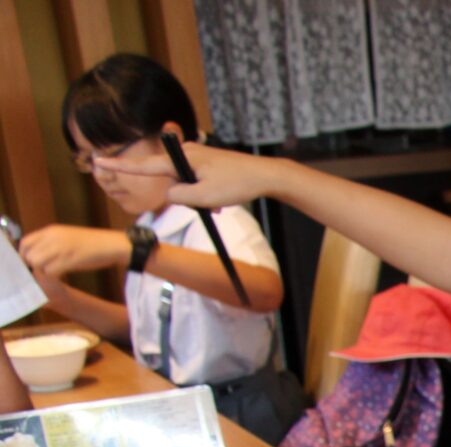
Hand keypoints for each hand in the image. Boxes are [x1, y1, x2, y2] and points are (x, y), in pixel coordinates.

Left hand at [18, 225, 127, 277]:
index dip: (24, 255)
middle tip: (40, 273)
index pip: (25, 242)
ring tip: (51, 276)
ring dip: (41, 272)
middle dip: (31, 266)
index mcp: (51, 230)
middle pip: (29, 254)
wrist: (112, 244)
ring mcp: (61, 248)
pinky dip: (52, 277)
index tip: (29, 264)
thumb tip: (39, 254)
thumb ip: (52, 242)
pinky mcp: (70, 260)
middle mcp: (52, 237)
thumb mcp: (68, 236)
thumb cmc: (93, 243)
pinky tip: (60, 278)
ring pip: (37, 263)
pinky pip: (51, 271)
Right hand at [92, 140, 276, 209]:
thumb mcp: (203, 197)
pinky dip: (206, 194)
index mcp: (181, 159)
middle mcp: (185, 153)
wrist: (265, 175)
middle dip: (186, 197)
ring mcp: (197, 157)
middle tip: (212, 201)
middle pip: (171, 181)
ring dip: (199, 198)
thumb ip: (178, 196)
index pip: (143, 166)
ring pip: (186, 185)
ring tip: (220, 201)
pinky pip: (197, 183)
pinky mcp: (207, 162)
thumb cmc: (236, 184)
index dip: (120, 165)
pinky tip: (222, 199)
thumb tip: (167, 194)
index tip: (97, 159)